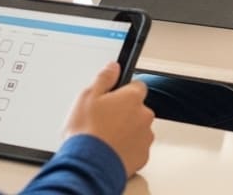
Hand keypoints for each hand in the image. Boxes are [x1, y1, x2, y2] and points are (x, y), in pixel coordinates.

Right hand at [64, 62, 154, 176]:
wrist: (88, 166)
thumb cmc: (86, 133)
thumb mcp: (87, 97)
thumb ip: (104, 78)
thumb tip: (113, 67)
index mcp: (132, 98)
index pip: (136, 86)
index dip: (122, 92)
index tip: (112, 99)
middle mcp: (144, 115)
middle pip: (137, 109)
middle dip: (124, 113)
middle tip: (103, 121)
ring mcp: (145, 137)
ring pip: (138, 129)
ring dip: (126, 131)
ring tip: (104, 138)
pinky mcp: (142, 156)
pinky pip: (136, 148)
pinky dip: (126, 149)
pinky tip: (110, 151)